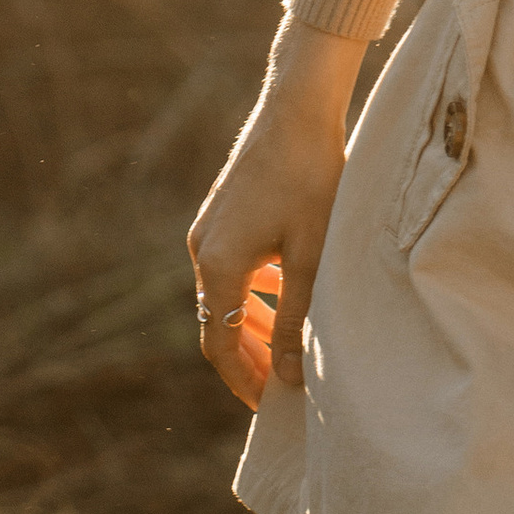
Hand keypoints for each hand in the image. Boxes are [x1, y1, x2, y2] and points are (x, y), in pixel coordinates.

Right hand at [188, 21, 365, 407]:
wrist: (298, 108)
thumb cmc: (311, 178)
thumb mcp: (309, 256)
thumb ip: (295, 320)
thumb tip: (287, 378)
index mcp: (217, 266)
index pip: (219, 345)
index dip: (242, 379)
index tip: (266, 406)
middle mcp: (202, 250)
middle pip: (216, 323)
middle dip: (245, 358)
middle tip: (276, 389)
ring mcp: (209, 229)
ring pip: (222, 295)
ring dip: (248, 326)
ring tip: (279, 353)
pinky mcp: (223, 212)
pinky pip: (230, 268)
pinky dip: (250, 293)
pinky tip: (279, 298)